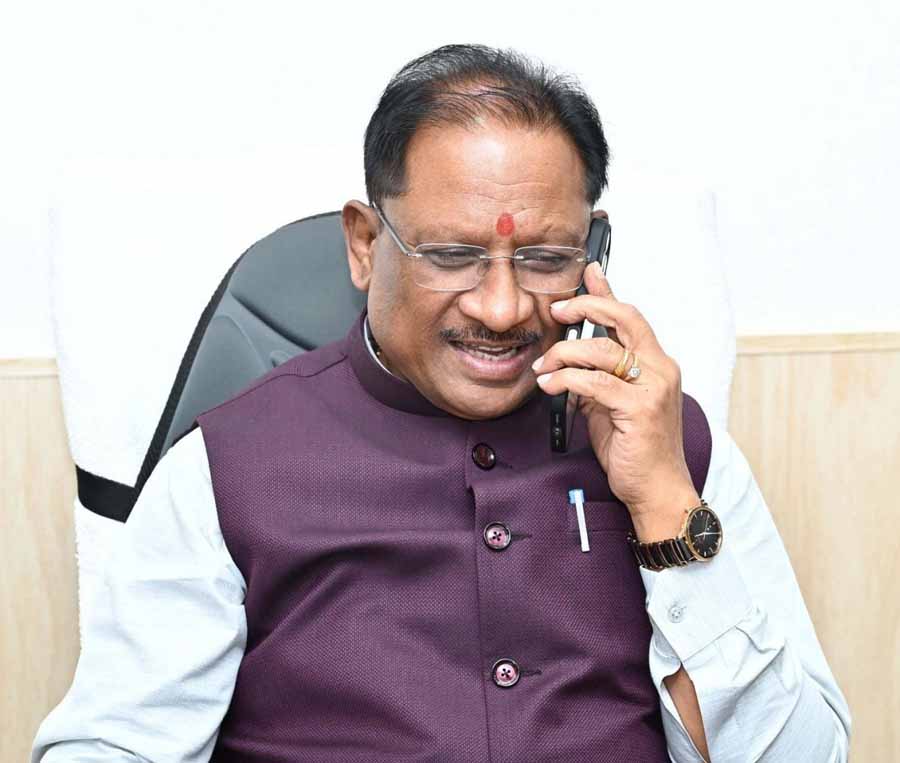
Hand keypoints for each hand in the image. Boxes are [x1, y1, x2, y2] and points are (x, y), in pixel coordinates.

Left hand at [533, 260, 697, 527]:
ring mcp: (653, 387)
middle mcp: (660, 369)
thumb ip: (597, 378)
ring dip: (563, 354)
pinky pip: (594, 382)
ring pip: (601, 350)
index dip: (608, 292)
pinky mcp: (639, 409)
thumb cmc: (634, 448)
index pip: (630, 317)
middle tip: (556, 310)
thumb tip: (570, 361)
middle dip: (586, 306)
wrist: (656, 489)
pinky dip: (566, 380)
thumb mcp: (610, 404)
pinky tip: (550, 385)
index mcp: (656, 364)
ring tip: (543, 368)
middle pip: (623, 318)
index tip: (588, 271)